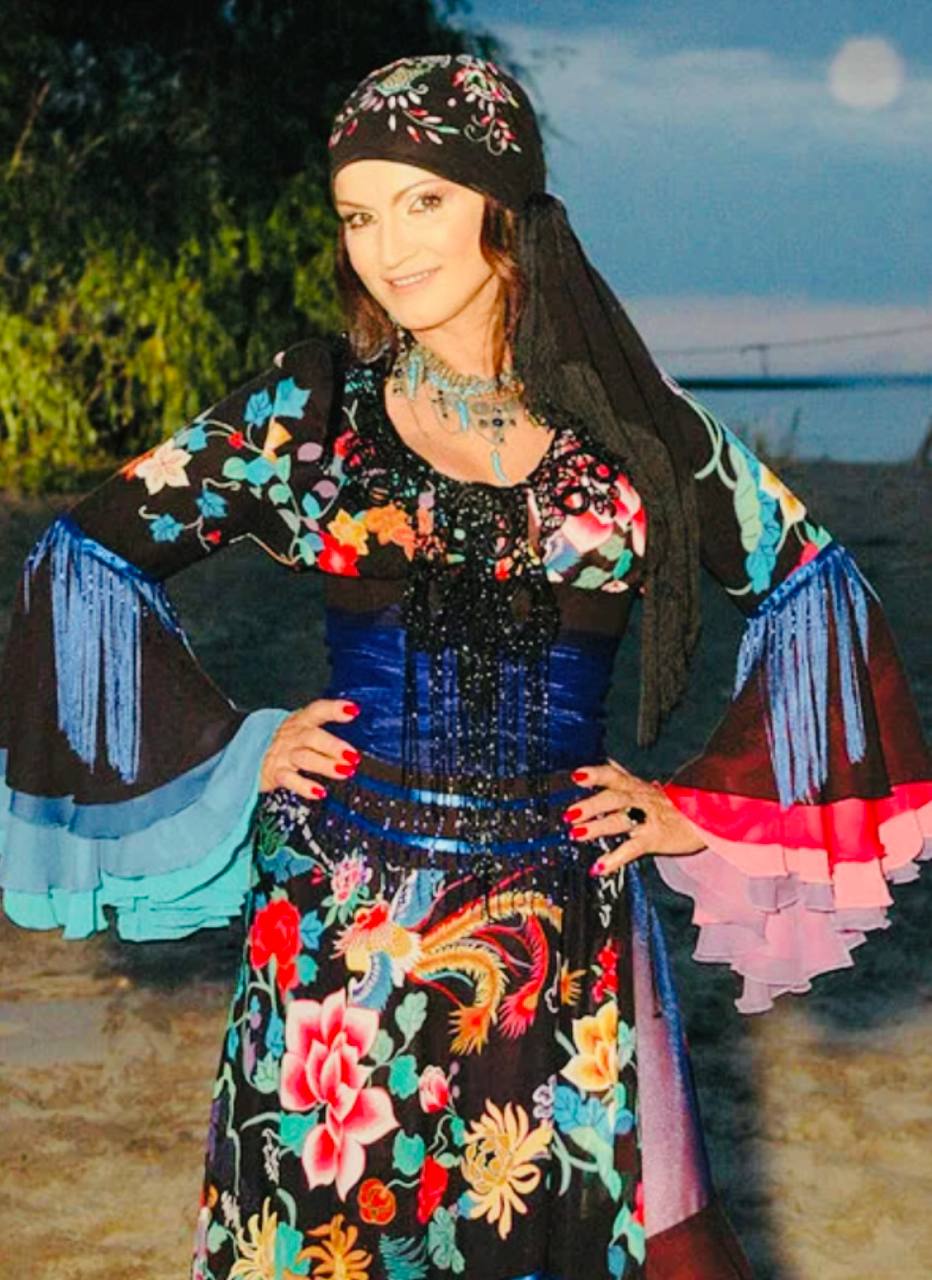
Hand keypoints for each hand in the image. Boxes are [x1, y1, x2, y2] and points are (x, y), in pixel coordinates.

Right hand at [258, 698, 361, 799]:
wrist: (251, 756)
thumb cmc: (286, 743)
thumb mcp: (301, 730)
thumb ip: (323, 733)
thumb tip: (353, 745)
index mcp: (300, 721)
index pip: (317, 710)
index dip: (334, 709)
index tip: (352, 710)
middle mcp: (291, 736)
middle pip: (312, 737)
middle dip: (333, 745)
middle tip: (352, 755)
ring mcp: (282, 754)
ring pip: (303, 758)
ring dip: (325, 765)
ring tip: (344, 771)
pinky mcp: (275, 773)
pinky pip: (289, 779)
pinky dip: (305, 786)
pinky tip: (319, 791)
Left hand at [564, 756, 706, 876]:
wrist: (704, 818)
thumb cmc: (671, 804)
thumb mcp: (646, 785)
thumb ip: (624, 775)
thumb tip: (607, 761)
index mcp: (635, 786)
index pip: (614, 775)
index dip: (595, 774)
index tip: (576, 775)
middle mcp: (640, 800)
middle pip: (614, 798)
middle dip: (591, 804)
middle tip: (570, 813)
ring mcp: (648, 820)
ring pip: (621, 820)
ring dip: (597, 827)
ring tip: (576, 834)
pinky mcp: (654, 839)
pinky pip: (632, 849)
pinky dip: (615, 859)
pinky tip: (599, 867)